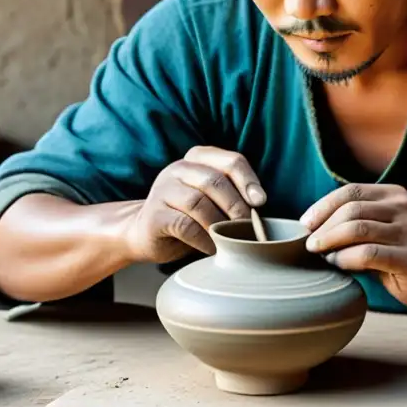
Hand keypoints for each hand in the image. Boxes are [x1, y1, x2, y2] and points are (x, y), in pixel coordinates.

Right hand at [123, 146, 265, 263]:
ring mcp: (163, 190)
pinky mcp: (154, 215)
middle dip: (236, 206)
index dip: (249, 181)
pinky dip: (204, 239)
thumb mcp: (211, 198)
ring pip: (198, 202)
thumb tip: (261, 209)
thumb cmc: (189, 217)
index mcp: (198, 158)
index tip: (261, 202)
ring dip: (220, 225)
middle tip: (248, 229)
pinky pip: (184, 225)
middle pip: (215, 181)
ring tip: (231, 240)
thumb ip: (231, 194)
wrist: (144, 234)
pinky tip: (212, 248)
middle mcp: (179, 168)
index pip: (231, 161)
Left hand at [299, 184, 406, 307]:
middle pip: (352, 210)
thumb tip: (310, 227)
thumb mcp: (381, 227)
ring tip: (320, 253)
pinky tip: (338, 264)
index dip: (324, 206)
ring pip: (358, 229)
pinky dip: (346, 258)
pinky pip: (369, 254)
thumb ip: (356, 221)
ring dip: (331, 242)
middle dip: (324, 227)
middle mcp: (405, 208)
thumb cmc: (401, 252)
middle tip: (309, 244)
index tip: (306, 223)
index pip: (351, 192)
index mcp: (395, 195)